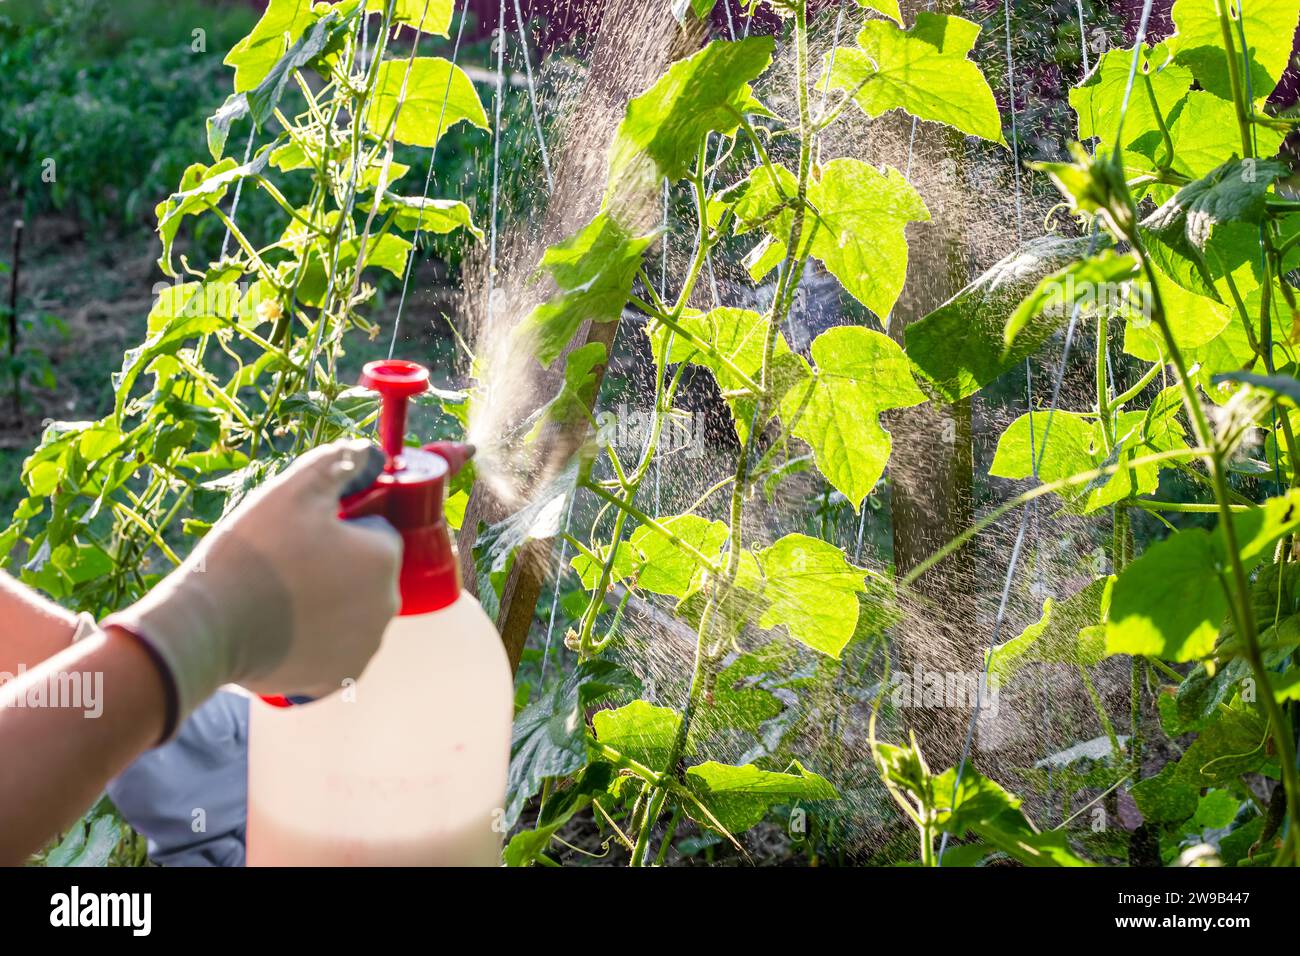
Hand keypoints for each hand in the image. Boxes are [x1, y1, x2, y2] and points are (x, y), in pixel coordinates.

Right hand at [106, 440, 401, 729]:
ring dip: (327, 601)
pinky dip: (314, 638)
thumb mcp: (296, 488)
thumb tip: (371, 454)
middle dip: (337, 565)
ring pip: (351, 610)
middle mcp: (387, 606)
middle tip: (286, 564)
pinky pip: (334, 647)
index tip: (303, 534)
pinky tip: (280, 629)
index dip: (340, 528)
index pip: (375, 533)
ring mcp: (365, 646)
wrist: (207, 627)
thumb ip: (342, 462)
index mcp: (384, 558)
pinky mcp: (339, 677)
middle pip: (366, 574)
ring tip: (279, 596)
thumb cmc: (253, 554)